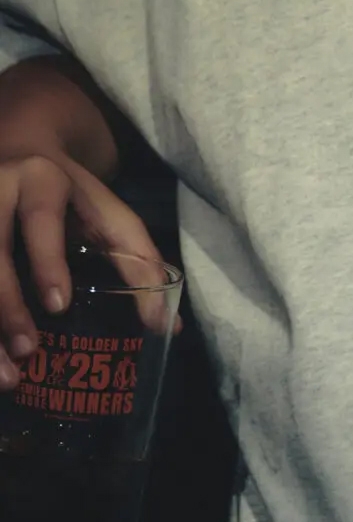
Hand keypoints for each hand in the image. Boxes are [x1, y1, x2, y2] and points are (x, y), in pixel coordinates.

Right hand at [0, 153, 178, 390]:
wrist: (20, 146)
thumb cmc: (72, 195)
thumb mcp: (107, 214)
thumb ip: (138, 260)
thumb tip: (167, 325)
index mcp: (41, 178)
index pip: (41, 217)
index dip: (48, 260)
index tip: (58, 306)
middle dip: (8, 304)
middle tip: (29, 351)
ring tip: (8, 375)